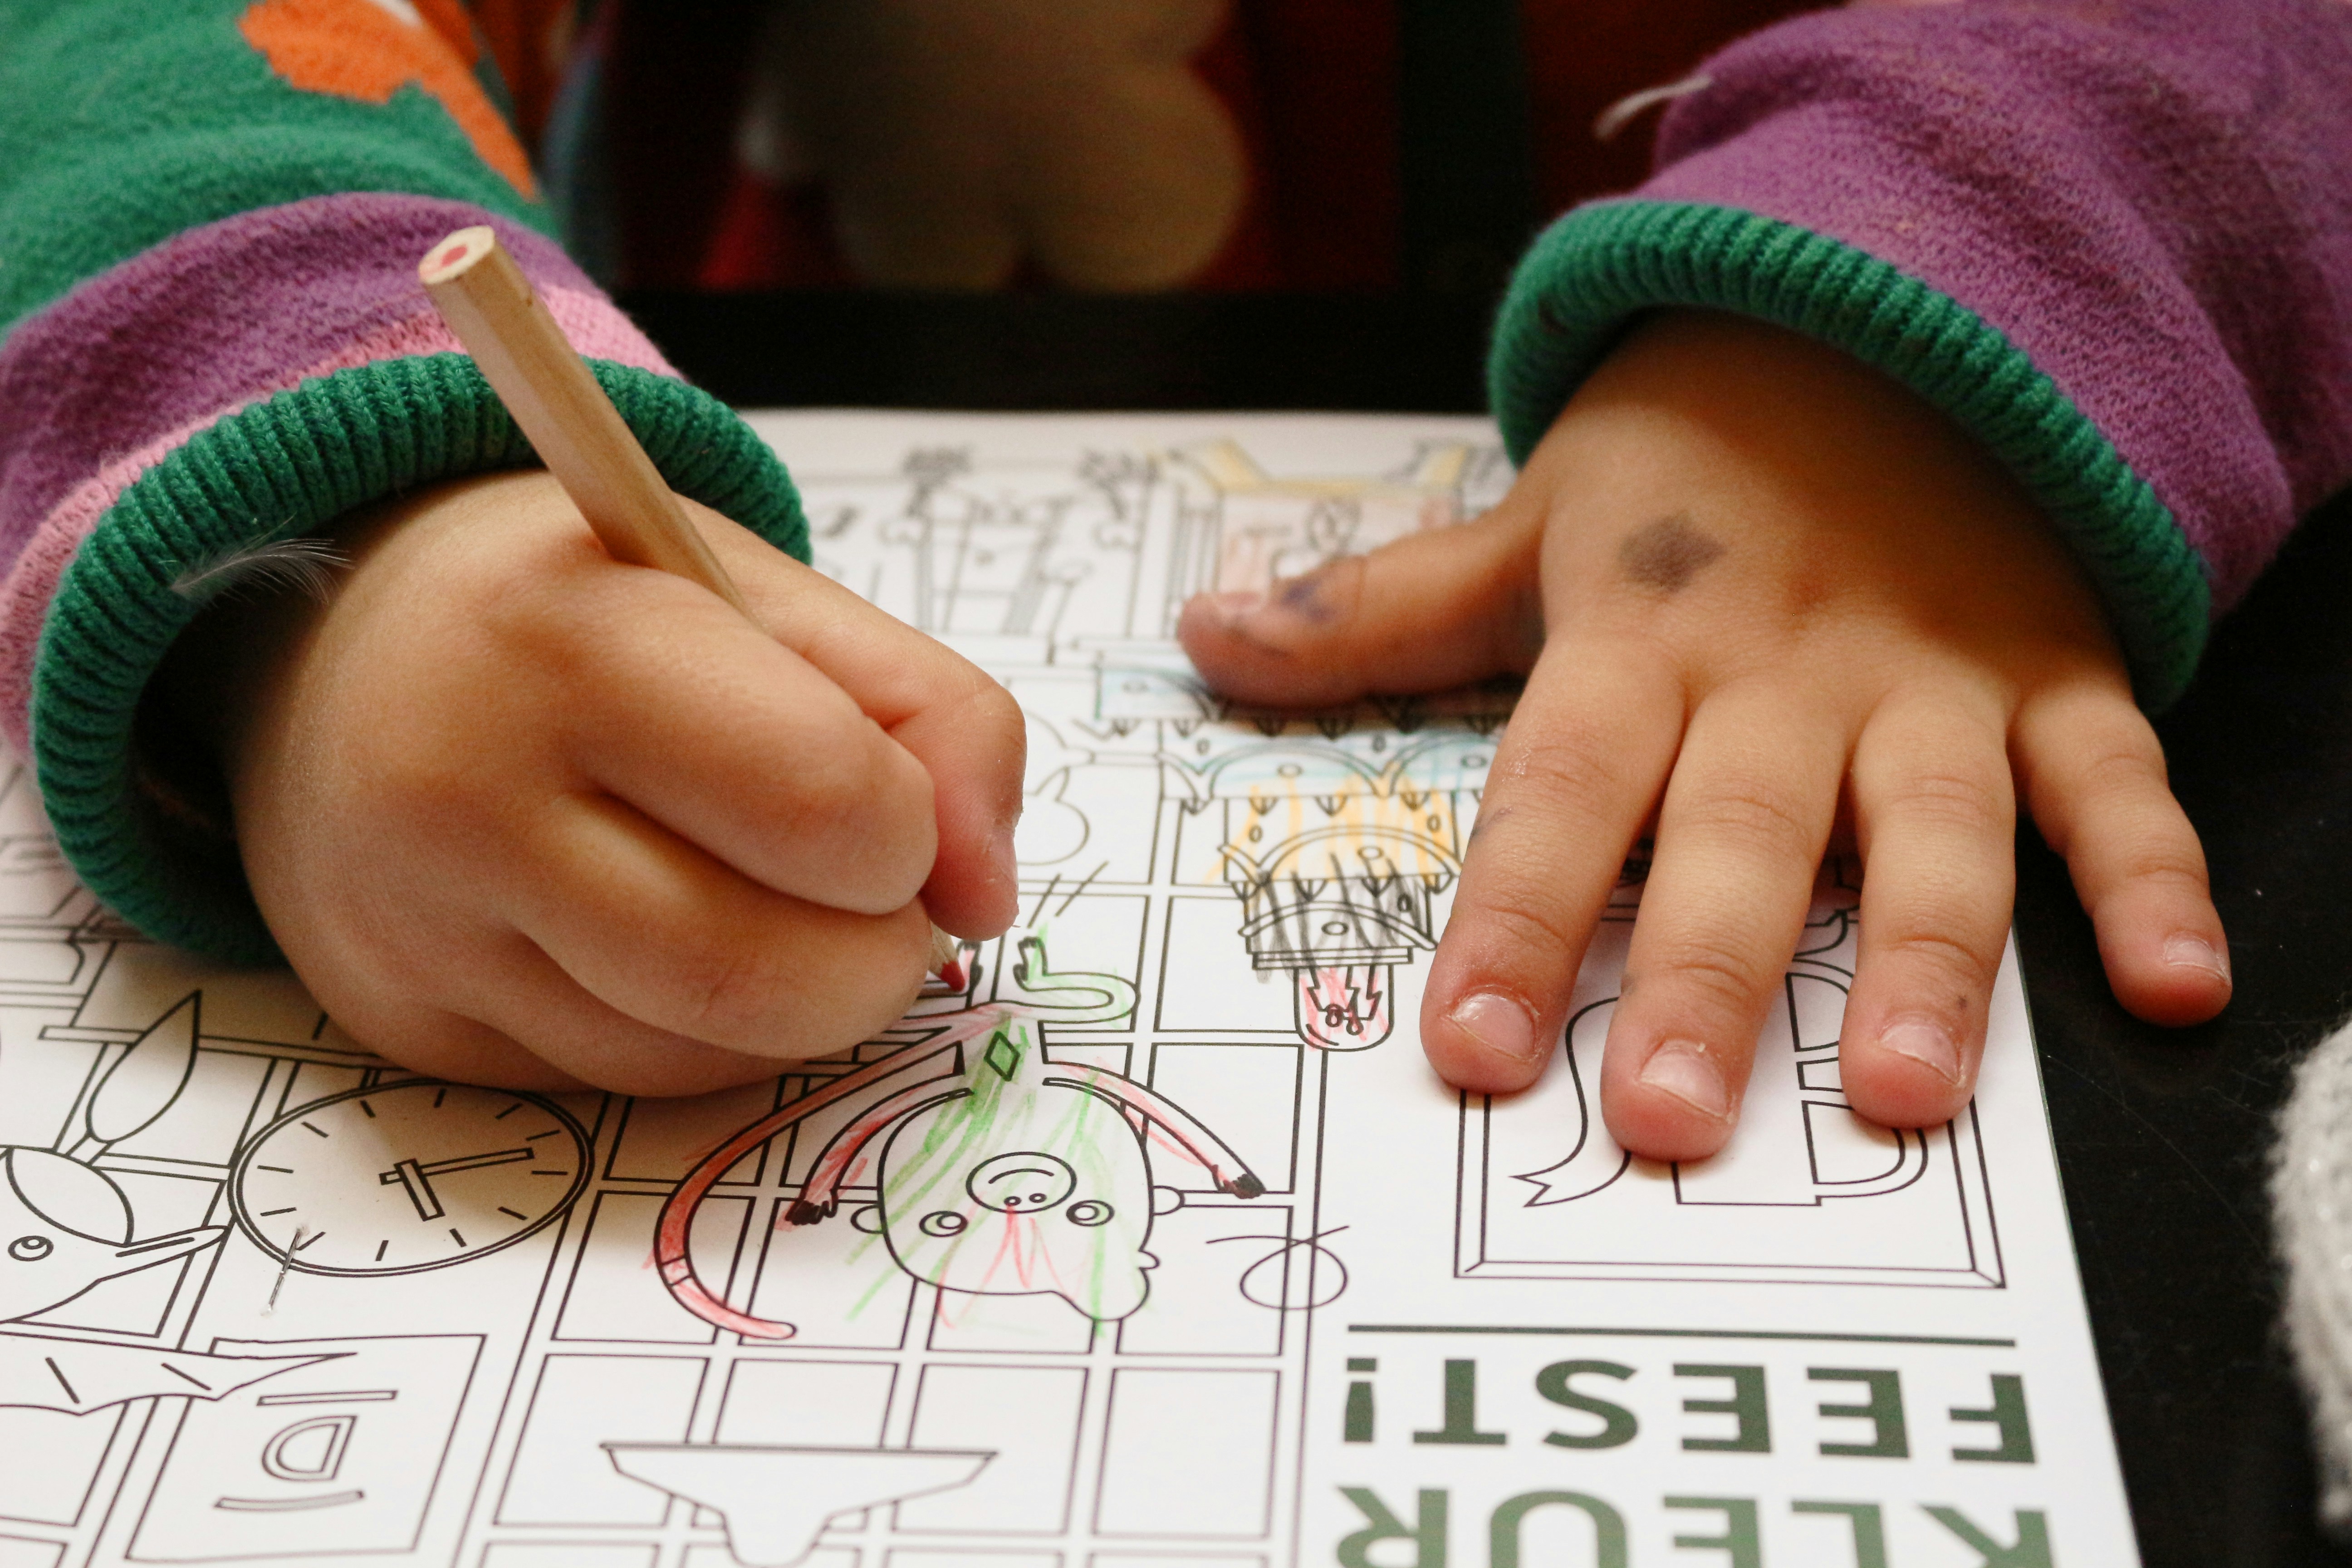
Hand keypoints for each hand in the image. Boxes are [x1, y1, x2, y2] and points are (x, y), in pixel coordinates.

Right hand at [165, 470, 1023, 1094]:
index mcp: (573, 644)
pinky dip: (705, 1036)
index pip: (823, 802)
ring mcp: (423, 929)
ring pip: (703, 1054)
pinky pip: (623, 1082)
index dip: (910, 830)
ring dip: (798, 1007)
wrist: (342, 653)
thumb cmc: (596, 615)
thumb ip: (934, 715)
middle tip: (878, 903)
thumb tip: (987, 895)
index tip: (898, 811)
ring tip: (779, 908)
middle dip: (878, 960)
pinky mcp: (412, 1024)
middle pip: (765, 973)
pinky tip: (680, 946)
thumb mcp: (774, 597)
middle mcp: (466, 795)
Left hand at [1179, 310, 2228, 1159]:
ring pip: (1931, 827)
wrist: (1878, 324)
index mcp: (1641, 639)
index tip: (1469, 1050)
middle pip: (1738, 837)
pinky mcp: (2050, 678)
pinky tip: (2179, 986)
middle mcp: (1783, 673)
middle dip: (1708, 980)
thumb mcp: (1527, 519)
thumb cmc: (1686, 465)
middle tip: (1668, 1122)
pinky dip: (2154, 875)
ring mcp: (1928, 681)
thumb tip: (1204, 635)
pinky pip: (2116, 779)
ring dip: (1928, 961)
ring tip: (1908, 1098)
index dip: (1516, 919)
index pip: (1563, 792)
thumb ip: (1378, 606)